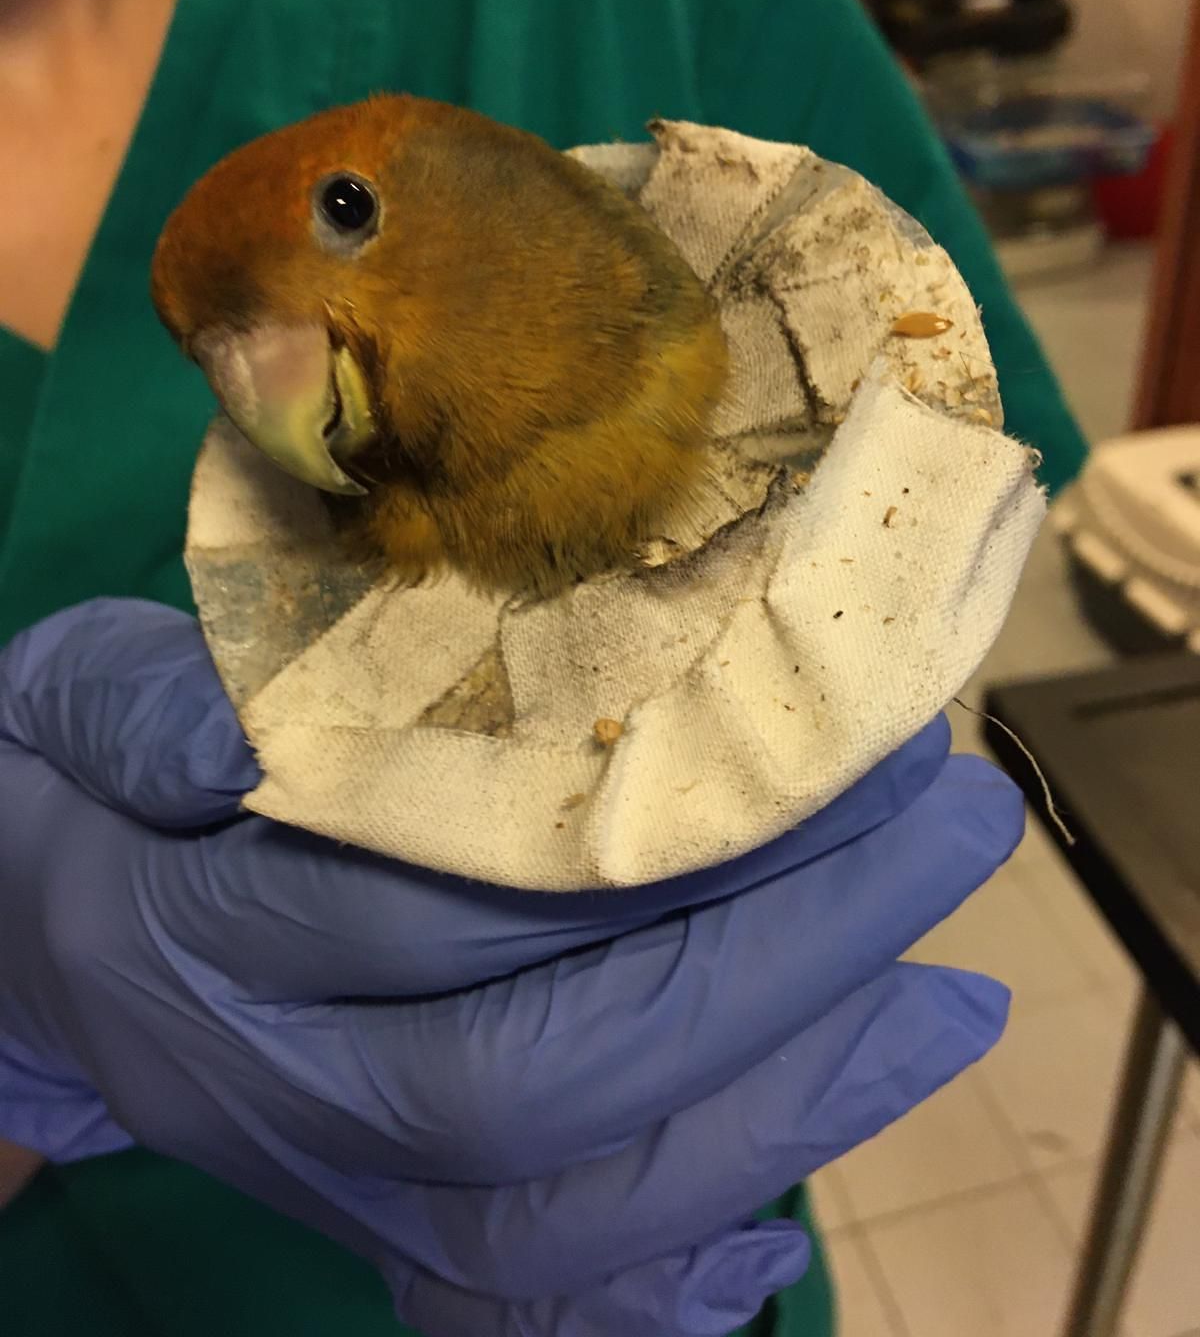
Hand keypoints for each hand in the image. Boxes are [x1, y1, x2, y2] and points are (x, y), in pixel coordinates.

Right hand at [0, 599, 1021, 1335]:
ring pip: (572, 1204)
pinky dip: (714, 1213)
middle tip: (944, 827)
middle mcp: (281, 1087)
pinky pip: (558, 1278)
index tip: (831, 741)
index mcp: (198, 936)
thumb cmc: (77, 786)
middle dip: (774, 957)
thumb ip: (150, 708)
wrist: (18, 938)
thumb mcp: (73, 704)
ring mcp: (340, 1177)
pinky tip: (833, 1127)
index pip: (447, 904)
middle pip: (542, 1074)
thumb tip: (252, 736)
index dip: (654, 837)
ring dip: (782, 1098)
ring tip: (948, 992)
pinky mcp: (386, 1219)